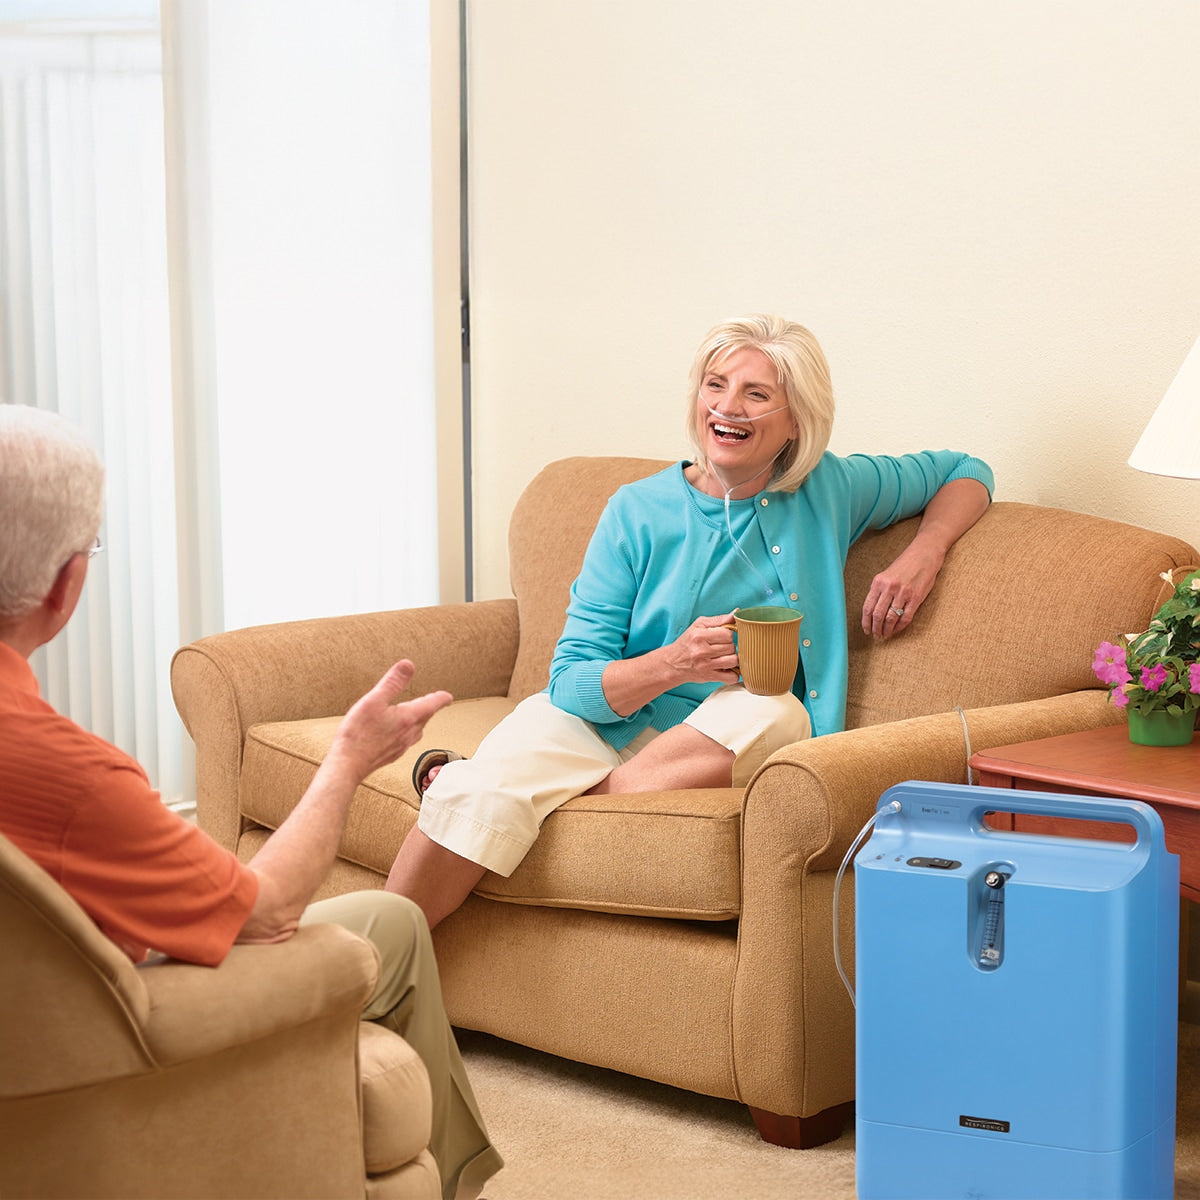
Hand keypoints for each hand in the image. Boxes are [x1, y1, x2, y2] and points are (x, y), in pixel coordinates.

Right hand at [332, 660, 452, 779]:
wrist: (347, 765)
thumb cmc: (358, 734)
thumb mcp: (374, 700)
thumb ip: (393, 682)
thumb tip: (408, 665)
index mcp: (408, 718)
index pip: (433, 704)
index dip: (442, 698)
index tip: (448, 696)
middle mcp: (409, 733)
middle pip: (426, 717)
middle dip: (430, 707)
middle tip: (433, 700)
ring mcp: (402, 746)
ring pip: (418, 729)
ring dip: (420, 719)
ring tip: (416, 713)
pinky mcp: (393, 754)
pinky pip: (407, 739)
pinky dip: (408, 730)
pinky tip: (398, 731)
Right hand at [664, 612, 739, 683]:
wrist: (673, 663)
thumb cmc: (687, 642)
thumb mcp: (699, 625)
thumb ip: (719, 620)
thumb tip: (737, 613)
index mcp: (699, 636)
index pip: (728, 634)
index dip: (727, 635)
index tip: (722, 637)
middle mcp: (701, 651)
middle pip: (731, 647)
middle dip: (729, 647)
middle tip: (720, 647)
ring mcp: (705, 666)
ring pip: (734, 661)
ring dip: (732, 659)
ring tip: (724, 657)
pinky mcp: (709, 677)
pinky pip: (731, 677)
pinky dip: (733, 674)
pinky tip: (726, 669)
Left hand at [861, 548, 941, 640]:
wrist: (924, 554)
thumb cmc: (904, 565)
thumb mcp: (886, 575)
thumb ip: (879, 591)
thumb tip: (872, 611)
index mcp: (878, 582)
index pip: (868, 607)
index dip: (866, 622)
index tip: (866, 630)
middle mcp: (889, 588)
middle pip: (878, 615)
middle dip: (875, 629)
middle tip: (876, 636)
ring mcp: (903, 593)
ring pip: (891, 618)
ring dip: (887, 630)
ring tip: (885, 635)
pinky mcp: (916, 598)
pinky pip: (906, 617)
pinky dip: (900, 626)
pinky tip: (896, 630)